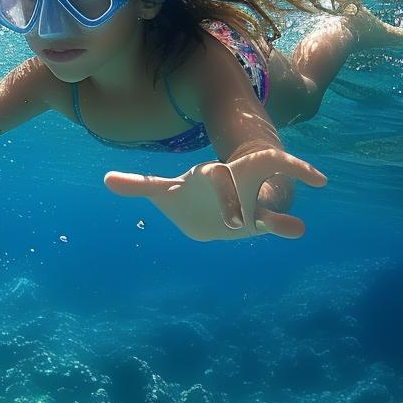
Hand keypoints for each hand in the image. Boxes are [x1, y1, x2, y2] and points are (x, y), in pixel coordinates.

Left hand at [103, 147, 327, 240]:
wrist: (214, 206)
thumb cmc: (191, 195)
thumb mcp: (165, 191)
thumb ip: (140, 184)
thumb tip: (106, 179)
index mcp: (215, 175)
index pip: (221, 173)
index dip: (223, 187)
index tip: (230, 204)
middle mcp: (239, 182)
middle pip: (252, 174)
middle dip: (246, 197)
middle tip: (237, 226)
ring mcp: (253, 202)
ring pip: (271, 202)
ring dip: (281, 216)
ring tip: (297, 228)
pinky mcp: (260, 222)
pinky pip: (275, 222)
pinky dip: (285, 226)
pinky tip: (296, 229)